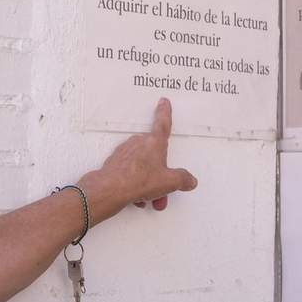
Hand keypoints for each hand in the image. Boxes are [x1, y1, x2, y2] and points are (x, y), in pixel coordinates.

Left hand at [77, 98, 197, 220]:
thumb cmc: (140, 180)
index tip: (164, 102)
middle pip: (154, 157)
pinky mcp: (115, 163)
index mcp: (154, 142)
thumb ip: (183, 179)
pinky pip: (130, 173)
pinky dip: (135, 185)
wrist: (111, 189)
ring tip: (148, 200)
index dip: (165, 113)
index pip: (163, 124)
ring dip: (148, 184)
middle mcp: (139, 143)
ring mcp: (125, 152)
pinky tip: (136, 199)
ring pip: (142, 168)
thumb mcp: (169, 182)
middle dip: (160, 175)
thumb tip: (190, 180)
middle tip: (162, 192)